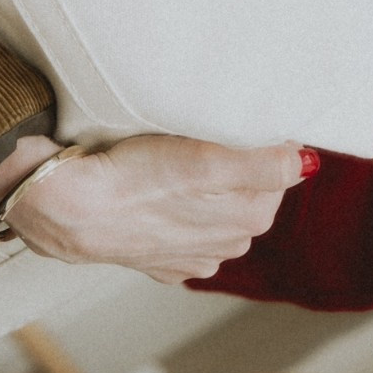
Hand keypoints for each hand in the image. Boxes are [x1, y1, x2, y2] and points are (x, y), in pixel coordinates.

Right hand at [0, 132, 313, 284]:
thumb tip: (305, 163)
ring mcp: (190, 255)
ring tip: (179, 154)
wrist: (66, 207)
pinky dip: (180, 206)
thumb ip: (260, 165)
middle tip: (207, 128)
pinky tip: (161, 189)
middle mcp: (224, 245)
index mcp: (245, 220)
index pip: (277, 170)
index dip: (262, 140)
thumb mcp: (203, 162)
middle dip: (238, 161)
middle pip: (251, 191)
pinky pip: (185, 227)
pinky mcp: (159, 258)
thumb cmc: (132, 178)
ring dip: (209, 184)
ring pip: (219, 209)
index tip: (239, 115)